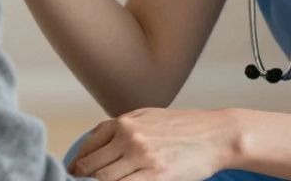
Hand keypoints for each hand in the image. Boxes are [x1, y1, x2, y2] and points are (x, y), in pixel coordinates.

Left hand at [68, 108, 239, 180]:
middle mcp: (129, 137)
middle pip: (91, 166)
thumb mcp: (147, 115)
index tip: (73, 175)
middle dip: (82, 179)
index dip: (76, 165)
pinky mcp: (156, 175)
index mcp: (124, 122)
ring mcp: (142, 157)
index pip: (87, 147)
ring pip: (105, 179)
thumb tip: (92, 140)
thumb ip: (120, 126)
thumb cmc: (184, 126)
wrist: (216, 134)